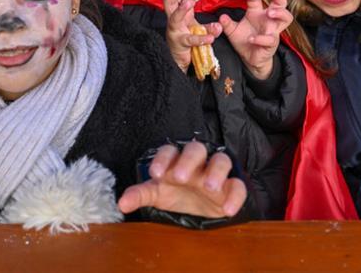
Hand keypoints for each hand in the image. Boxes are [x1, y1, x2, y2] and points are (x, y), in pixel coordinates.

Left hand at [117, 141, 246, 217]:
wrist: (201, 207)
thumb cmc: (176, 193)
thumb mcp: (157, 194)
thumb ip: (140, 195)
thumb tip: (121, 204)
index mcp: (175, 161)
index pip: (169, 151)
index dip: (162, 160)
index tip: (156, 174)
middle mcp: (197, 163)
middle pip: (195, 150)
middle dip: (188, 161)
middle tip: (181, 177)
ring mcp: (216, 173)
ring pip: (221, 161)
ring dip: (215, 172)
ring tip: (209, 188)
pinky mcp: (231, 188)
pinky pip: (238, 186)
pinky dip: (235, 196)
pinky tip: (227, 210)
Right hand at [163, 0, 221, 72]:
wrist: (179, 60)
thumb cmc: (187, 41)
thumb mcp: (199, 30)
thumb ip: (210, 27)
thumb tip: (220, 25)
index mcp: (180, 14)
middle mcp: (174, 20)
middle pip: (170, 2)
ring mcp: (175, 31)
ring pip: (175, 17)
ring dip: (181, 9)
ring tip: (190, 3)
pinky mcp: (179, 43)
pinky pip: (189, 39)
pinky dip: (200, 38)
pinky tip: (210, 38)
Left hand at [219, 0, 292, 79]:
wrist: (249, 58)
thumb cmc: (244, 40)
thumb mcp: (232, 31)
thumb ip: (227, 24)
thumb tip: (222, 17)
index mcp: (257, 12)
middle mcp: (267, 19)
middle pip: (281, 3)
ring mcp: (272, 30)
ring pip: (287, 18)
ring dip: (280, 13)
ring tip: (269, 13)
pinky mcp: (272, 43)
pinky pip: (271, 39)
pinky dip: (261, 38)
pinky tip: (252, 39)